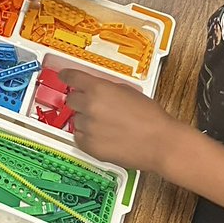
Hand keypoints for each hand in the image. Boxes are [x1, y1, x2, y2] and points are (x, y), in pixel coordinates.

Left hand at [59, 68, 182, 173]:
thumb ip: (106, 88)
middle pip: (70, 100)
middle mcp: (89, 106)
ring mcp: (88, 127)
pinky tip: (104, 136)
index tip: (63, 76)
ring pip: (75, 120)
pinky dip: (87, 136)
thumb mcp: (128, 91)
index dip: (66, 76)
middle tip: (94, 107)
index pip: (72, 77)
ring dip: (85, 121)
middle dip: (80, 101)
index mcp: (99, 89)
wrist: (160, 142)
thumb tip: (95, 88)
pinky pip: (79, 137)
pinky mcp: (89, 146)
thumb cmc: (150, 117)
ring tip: (106, 125)